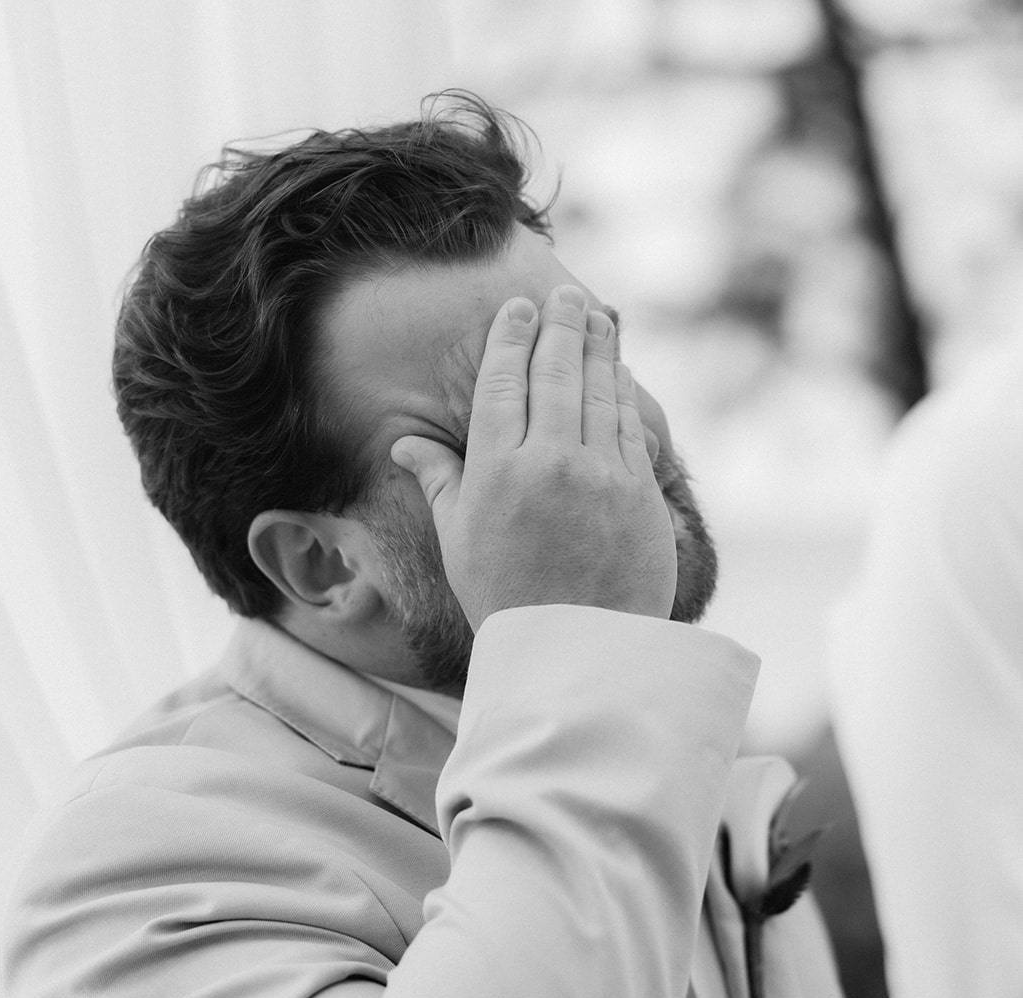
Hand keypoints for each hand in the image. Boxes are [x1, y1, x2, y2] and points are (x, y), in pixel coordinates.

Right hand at [390, 285, 677, 629]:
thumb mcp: (459, 542)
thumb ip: (440, 482)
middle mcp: (551, 464)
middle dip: (562, 326)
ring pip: (600, 391)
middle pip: (557, 373)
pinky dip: (623, 391)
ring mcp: (602, 476)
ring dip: (599, 346)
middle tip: (567, 297)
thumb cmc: (506, 598)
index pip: (504, 385)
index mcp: (498, 473)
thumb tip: (404, 446)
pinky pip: (630, 425)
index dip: (512, 340)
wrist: (575, 652)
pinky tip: (618, 372)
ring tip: (595, 317)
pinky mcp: (641, 492)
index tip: (518, 310)